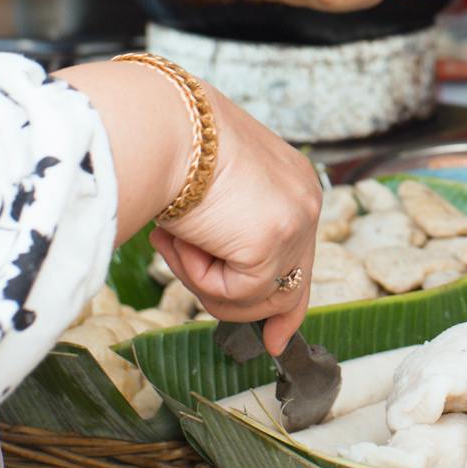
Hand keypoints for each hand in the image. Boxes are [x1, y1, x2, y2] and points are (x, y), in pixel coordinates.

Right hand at [150, 85, 321, 353]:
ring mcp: (296, 221)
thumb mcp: (211, 198)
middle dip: (244, 310)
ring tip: (176, 240)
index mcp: (294, 185)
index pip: (300, 259)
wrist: (160, 126)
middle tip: (196, 284)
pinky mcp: (273, 240)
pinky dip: (197, 275)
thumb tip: (222, 287)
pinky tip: (183, 237)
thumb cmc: (171, 150)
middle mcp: (306, 201)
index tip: (276, 341)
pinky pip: (233, 292)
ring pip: (256, 299)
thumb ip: (228, 239)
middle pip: (289, 290)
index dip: (285, 307)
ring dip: (205, 281)